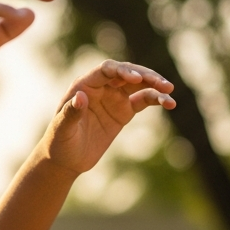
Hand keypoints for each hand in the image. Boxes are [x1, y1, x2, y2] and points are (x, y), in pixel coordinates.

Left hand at [39, 59, 175, 173]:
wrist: (66, 159)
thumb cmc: (59, 142)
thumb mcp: (62, 129)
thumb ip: (71, 113)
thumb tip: (80, 97)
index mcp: (84, 85)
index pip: (106, 70)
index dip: (122, 71)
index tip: (136, 79)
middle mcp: (101, 87)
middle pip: (126, 73)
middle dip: (145, 76)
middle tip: (162, 84)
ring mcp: (114, 98)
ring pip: (139, 85)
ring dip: (155, 85)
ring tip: (170, 91)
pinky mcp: (124, 111)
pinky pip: (143, 100)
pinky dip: (157, 99)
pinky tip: (170, 103)